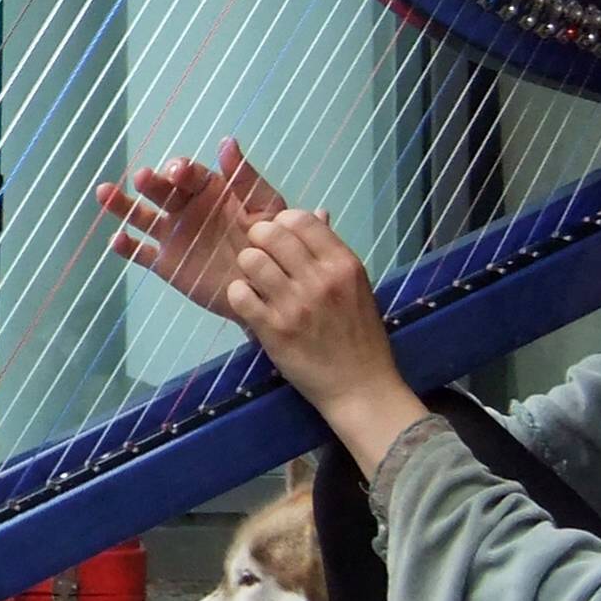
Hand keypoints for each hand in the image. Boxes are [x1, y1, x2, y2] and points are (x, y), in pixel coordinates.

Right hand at [93, 138, 286, 319]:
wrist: (268, 286)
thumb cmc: (270, 241)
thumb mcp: (265, 205)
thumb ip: (245, 177)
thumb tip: (227, 142)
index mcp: (209, 190)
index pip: (189, 175)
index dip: (181, 170)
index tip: (177, 171)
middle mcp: (185, 208)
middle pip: (160, 191)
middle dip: (151, 183)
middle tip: (143, 178)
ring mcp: (172, 236)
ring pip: (141, 217)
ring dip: (123, 204)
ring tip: (104, 193)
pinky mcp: (165, 263)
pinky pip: (141, 253)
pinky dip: (126, 247)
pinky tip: (117, 239)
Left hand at [226, 210, 423, 470]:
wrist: (361, 387)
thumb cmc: (360, 336)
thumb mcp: (357, 286)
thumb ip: (332, 252)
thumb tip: (317, 213)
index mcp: (343, 264)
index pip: (301, 219)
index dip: (282, 222)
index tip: (279, 236)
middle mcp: (320, 279)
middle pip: (270, 234)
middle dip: (258, 239)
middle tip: (260, 254)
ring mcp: (295, 304)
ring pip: (251, 260)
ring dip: (247, 267)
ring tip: (255, 281)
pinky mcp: (273, 330)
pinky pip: (240, 295)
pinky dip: (239, 294)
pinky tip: (249, 302)